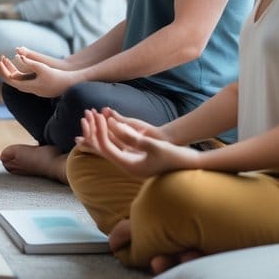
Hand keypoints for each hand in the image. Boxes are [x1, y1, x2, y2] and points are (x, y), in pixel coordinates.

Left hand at [0, 48, 78, 97]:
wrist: (69, 84)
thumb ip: (30, 62)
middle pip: (10, 80)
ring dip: (9, 69)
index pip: (9, 79)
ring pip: (16, 79)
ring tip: (4, 59)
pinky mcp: (37, 85)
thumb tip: (18, 55)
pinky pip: (22, 79)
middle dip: (3, 69)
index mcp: (28, 86)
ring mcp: (32, 88)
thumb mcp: (43, 68)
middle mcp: (29, 89)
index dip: (2, 69)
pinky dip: (17, 71)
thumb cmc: (57, 76)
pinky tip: (17, 63)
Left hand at [76, 108, 198, 176]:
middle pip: (103, 148)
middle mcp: (127, 165)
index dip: (99, 130)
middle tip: (86, 113)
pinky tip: (108, 122)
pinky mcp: (138, 157)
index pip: (105, 147)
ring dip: (101, 130)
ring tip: (91, 116)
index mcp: (129, 165)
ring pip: (110, 145)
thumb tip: (114, 126)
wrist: (191, 165)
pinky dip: (112, 132)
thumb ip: (134, 138)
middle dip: (94, 130)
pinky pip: (119, 144)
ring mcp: (132, 162)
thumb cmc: (175, 157)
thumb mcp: (155, 147)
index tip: (98, 115)